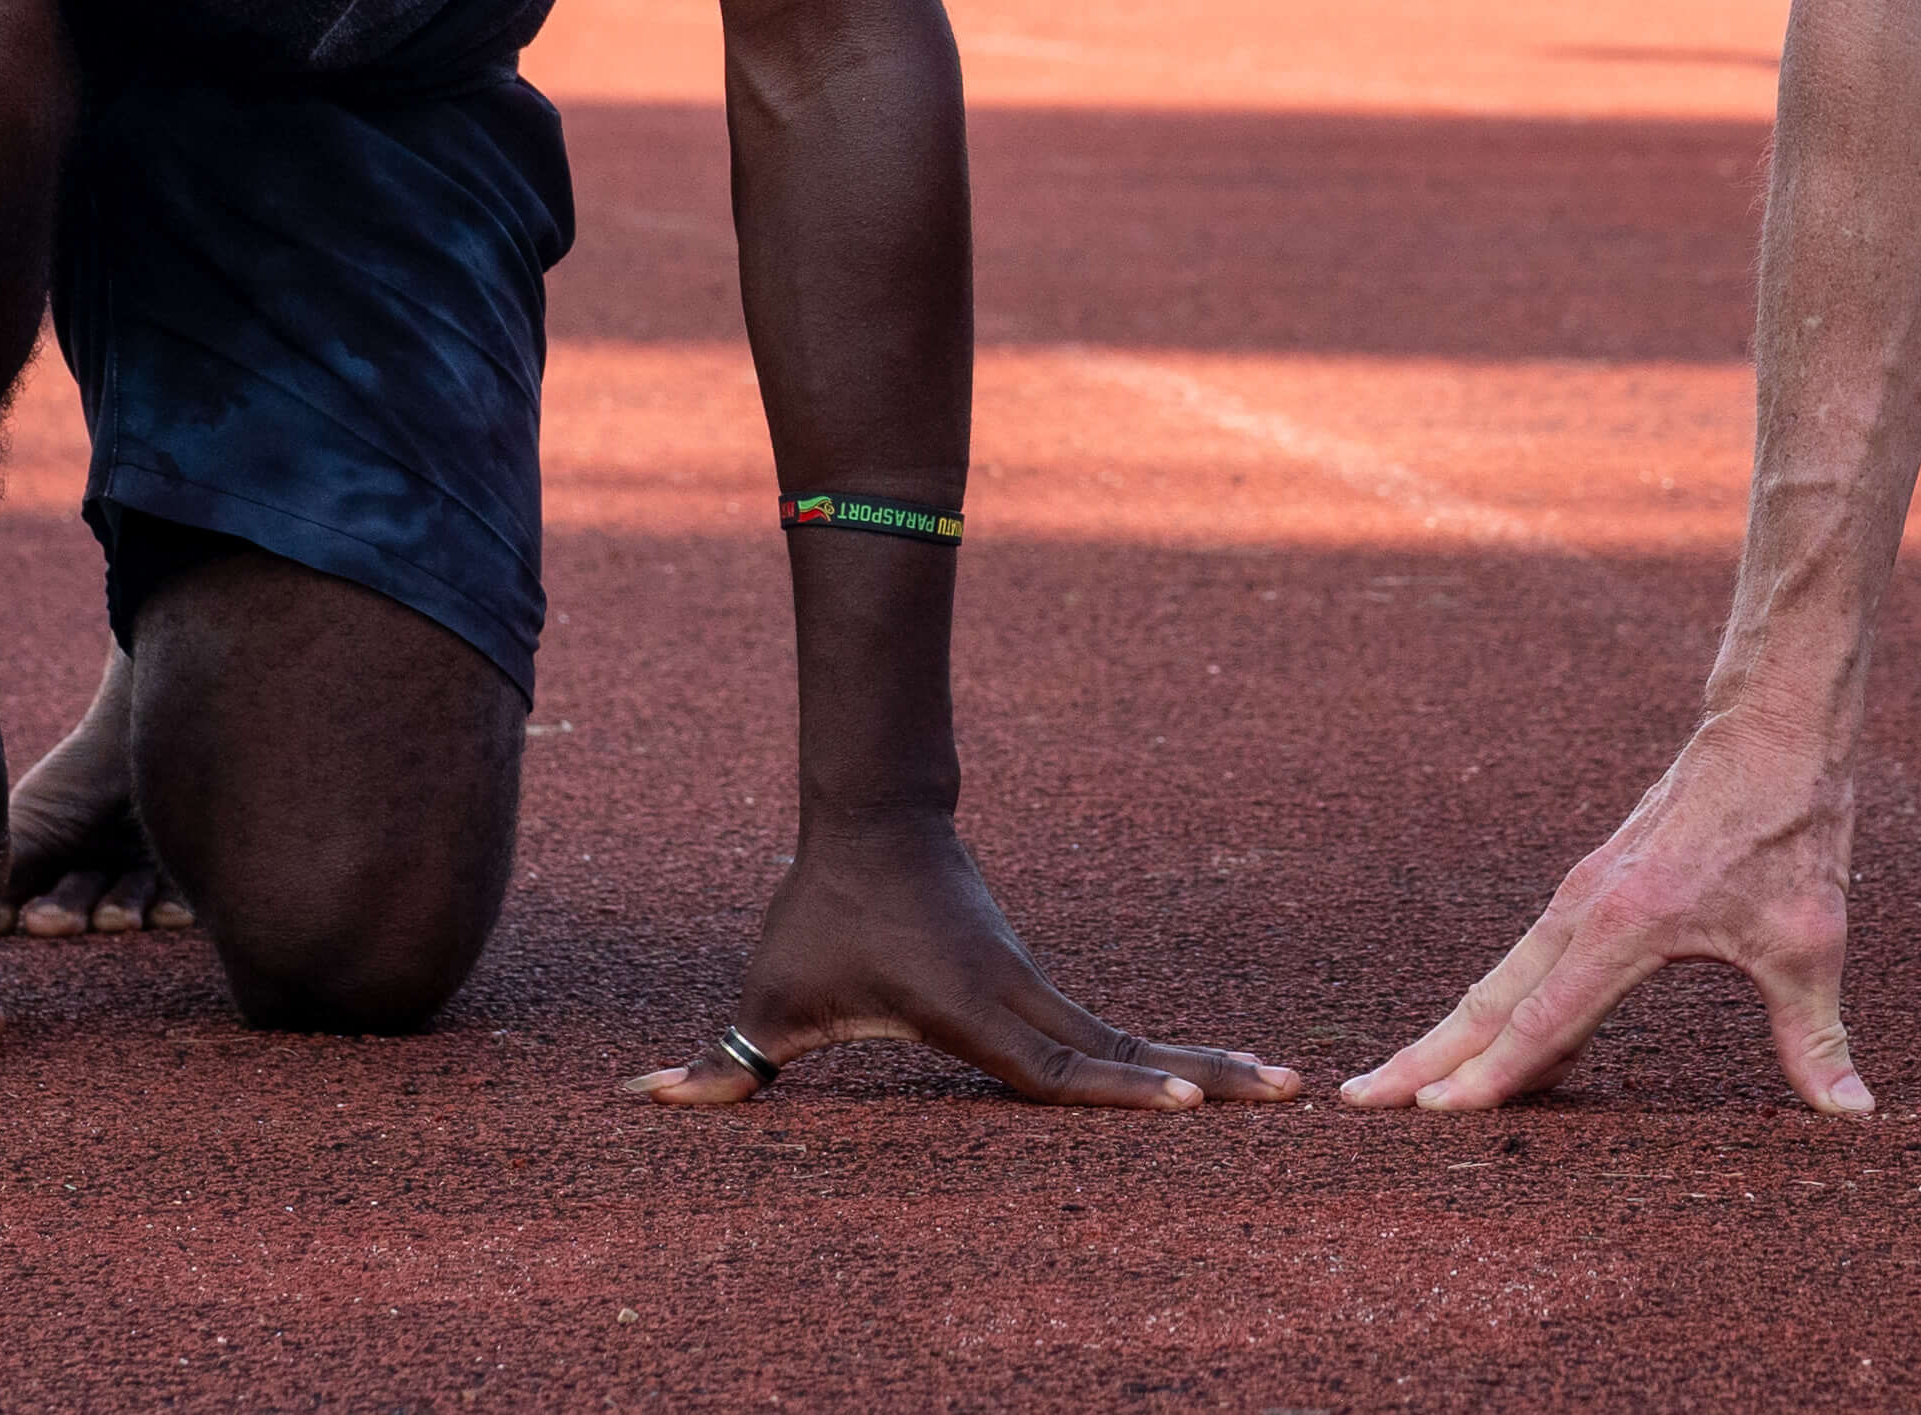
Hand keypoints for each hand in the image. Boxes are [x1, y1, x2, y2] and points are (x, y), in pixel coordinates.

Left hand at [633, 808, 1294, 1112]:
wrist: (874, 816)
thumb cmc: (817, 916)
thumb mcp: (765, 997)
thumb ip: (711, 1064)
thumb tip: (635, 1097)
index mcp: (969, 1013)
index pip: (1054, 1066)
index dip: (1117, 1090)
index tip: (1184, 1103)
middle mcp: (1018, 1000)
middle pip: (1123, 1051)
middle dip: (1202, 1078)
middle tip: (1285, 1096)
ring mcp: (1035, 987)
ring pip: (1129, 1036)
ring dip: (1203, 1064)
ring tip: (1281, 1088)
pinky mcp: (1036, 982)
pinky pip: (1110, 1029)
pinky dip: (1166, 1054)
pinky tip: (1211, 1075)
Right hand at [1342, 708, 1865, 1114]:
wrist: (1771, 728)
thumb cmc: (1790, 829)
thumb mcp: (1810, 940)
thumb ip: (1817, 1037)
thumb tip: (1853, 1115)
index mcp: (1624, 926)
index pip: (1543, 1020)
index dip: (1492, 1076)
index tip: (1434, 1115)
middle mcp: (1585, 908)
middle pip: (1489, 999)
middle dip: (1425, 1055)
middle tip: (1360, 1100)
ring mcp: (1583, 893)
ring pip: (1501, 976)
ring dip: (1450, 1029)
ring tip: (1401, 1079)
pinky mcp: (1596, 884)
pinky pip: (1533, 957)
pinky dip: (1501, 1001)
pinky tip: (1498, 1036)